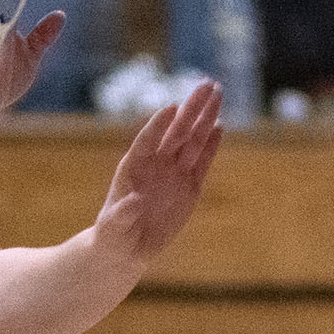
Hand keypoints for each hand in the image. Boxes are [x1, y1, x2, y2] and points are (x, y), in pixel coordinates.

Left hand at [94, 80, 221, 263]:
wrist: (127, 248)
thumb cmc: (113, 235)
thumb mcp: (113, 229)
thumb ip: (121, 215)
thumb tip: (133, 203)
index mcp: (133, 167)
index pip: (147, 140)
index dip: (158, 125)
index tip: (171, 107)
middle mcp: (156, 164)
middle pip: (176, 131)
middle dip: (191, 108)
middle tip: (207, 85)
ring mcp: (174, 173)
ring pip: (192, 140)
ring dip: (205, 119)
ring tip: (218, 95)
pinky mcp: (189, 187)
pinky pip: (201, 162)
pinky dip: (211, 146)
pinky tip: (220, 127)